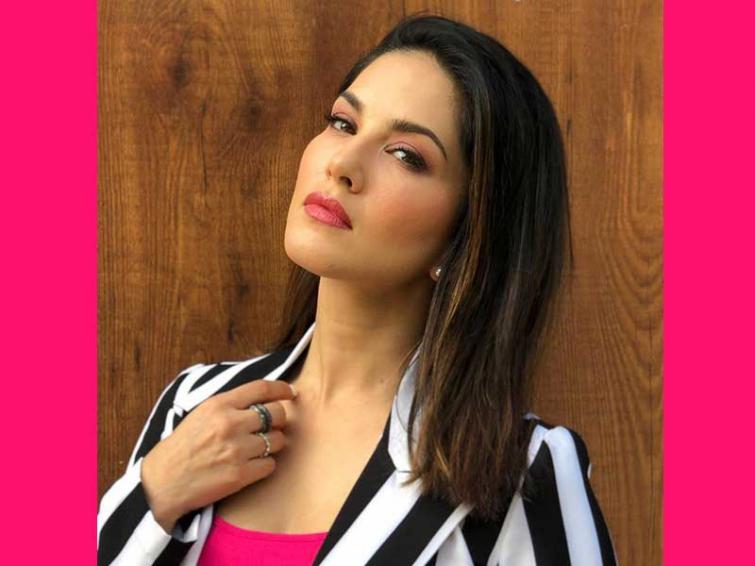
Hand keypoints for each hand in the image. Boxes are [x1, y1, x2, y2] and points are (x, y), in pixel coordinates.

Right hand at [141, 379, 296, 532]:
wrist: (163, 482)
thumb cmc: (183, 446)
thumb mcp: (202, 413)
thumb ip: (231, 404)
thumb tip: (264, 398)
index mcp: (219, 404)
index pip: (262, 388)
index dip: (282, 388)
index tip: (291, 392)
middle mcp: (230, 424)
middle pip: (277, 413)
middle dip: (279, 419)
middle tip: (271, 426)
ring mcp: (236, 450)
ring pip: (278, 440)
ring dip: (273, 444)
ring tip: (257, 448)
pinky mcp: (240, 475)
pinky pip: (270, 465)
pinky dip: (265, 465)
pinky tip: (251, 465)